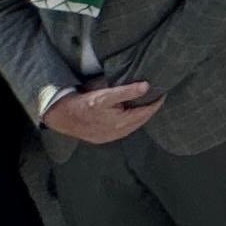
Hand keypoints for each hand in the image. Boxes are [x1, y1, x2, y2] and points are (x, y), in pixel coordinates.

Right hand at [43, 82, 163, 142]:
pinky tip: (129, 115)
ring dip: (140, 117)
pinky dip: (129, 122)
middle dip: (149, 110)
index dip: (155, 103)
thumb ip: (126, 91)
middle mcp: (118, 133)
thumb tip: (146, 87)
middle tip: (156, 98)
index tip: (163, 94)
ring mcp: (110, 137)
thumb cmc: (84, 104)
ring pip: (132, 127)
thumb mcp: (105, 95)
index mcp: (121, 123)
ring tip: (146, 105)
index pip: (145, 113)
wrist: (63, 117)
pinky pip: (123, 130)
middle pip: (140, 121)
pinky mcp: (103, 138)